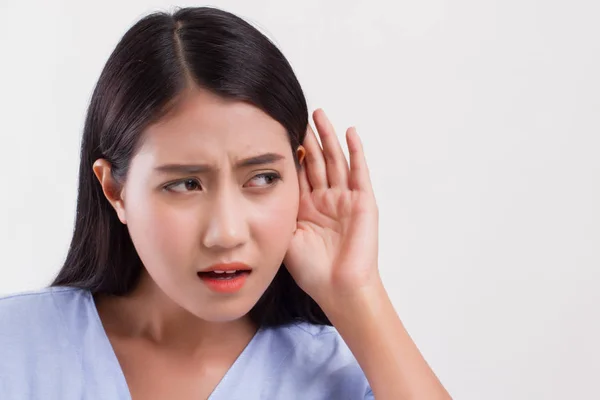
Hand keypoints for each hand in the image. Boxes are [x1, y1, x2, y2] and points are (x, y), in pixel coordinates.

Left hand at [283, 109, 379, 305]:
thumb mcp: (285, 235)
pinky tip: (350, 132)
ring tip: (319, 114)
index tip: (278, 130)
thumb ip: (279, 210)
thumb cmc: (312, 269)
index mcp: (305, 208)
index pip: (298, 172)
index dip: (290, 152)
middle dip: (308, 138)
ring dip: (328, 137)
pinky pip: (359, 171)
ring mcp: (345, 199)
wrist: (338, 288)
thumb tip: (260, 185)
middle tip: (299, 114)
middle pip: (316, 160)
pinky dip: (355, 151)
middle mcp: (325, 199)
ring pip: (335, 160)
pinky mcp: (363, 201)